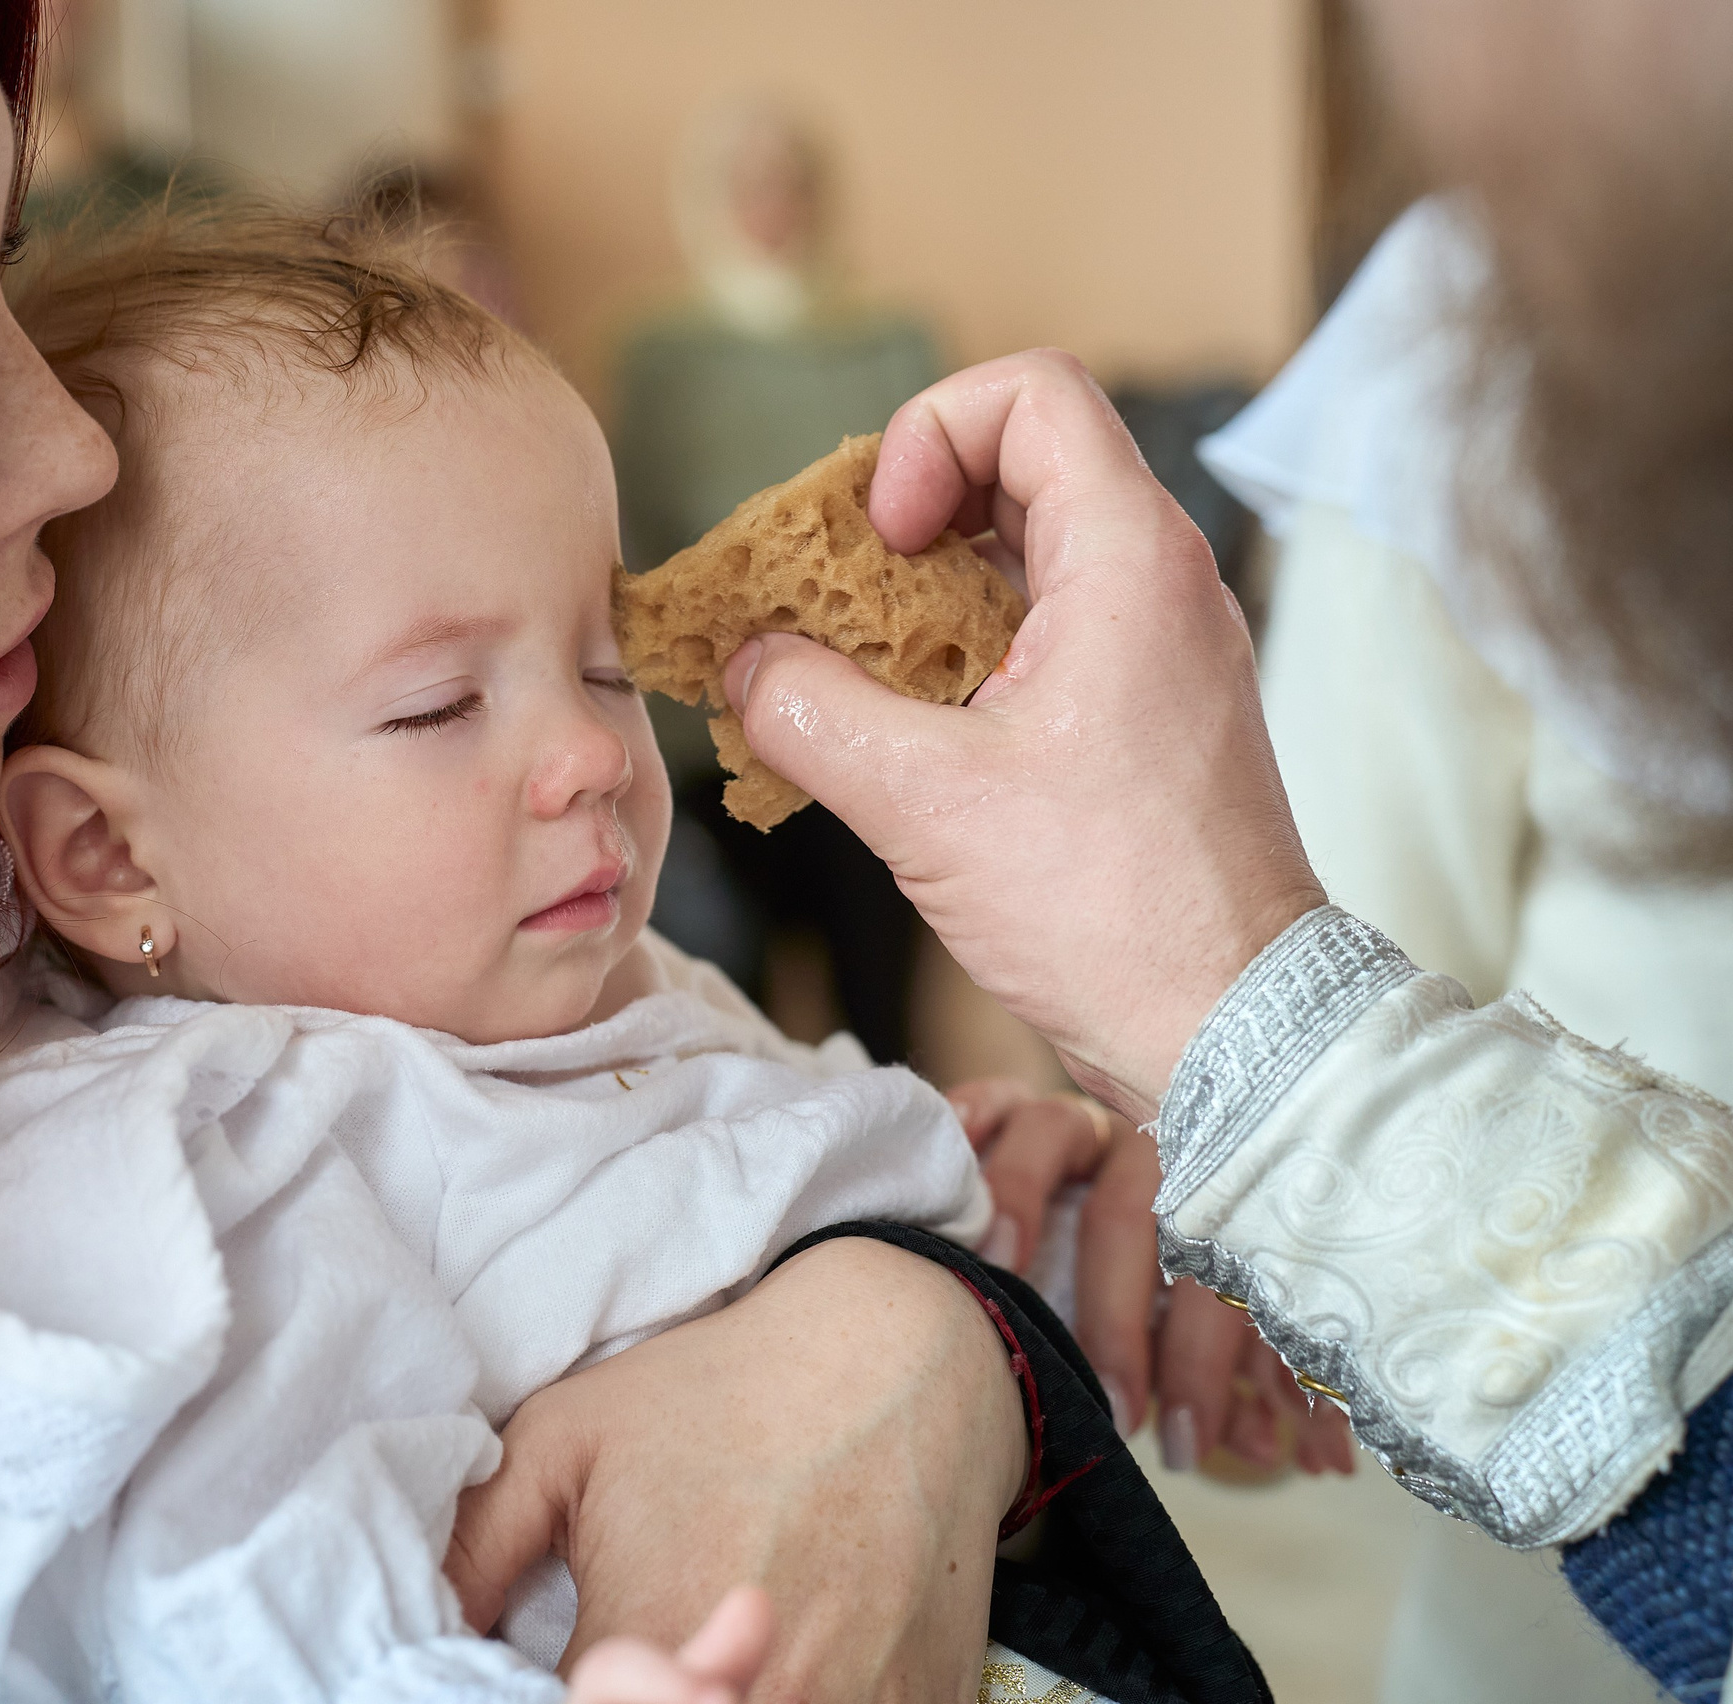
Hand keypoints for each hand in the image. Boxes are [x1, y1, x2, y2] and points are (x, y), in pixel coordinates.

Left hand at [447, 1237, 1020, 1703]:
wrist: (901, 1362)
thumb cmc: (718, 1392)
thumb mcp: (565, 1438)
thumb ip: (474, 1548)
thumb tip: (406, 1629)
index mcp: (650, 1638)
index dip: (575, 1696)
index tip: (579, 1660)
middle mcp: (760, 1694)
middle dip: (645, 1700)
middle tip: (647, 1645)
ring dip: (725, 1700)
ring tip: (712, 1643)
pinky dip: (817, 1699)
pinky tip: (807, 1653)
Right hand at [722, 350, 1326, 1117]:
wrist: (1233, 1030)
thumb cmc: (1112, 912)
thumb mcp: (924, 802)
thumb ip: (812, 712)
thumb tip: (749, 667)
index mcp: (1130, 562)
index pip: (1031, 393)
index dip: (930, 435)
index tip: (881, 540)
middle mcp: (1161, 584)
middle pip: (1022, 464)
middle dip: (907, 516)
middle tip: (838, 599)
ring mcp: (1162, 650)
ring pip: (1029, 555)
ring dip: (925, 594)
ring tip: (854, 673)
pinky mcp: (1150, 714)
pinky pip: (1046, 633)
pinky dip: (963, 653)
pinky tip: (902, 734)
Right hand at [950, 1078, 1353, 1475]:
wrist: (1109, 1168)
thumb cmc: (1171, 1268)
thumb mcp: (1214, 1324)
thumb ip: (1248, 1379)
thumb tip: (1303, 1458)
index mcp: (1210, 1196)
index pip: (1212, 1274)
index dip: (1205, 1364)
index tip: (1187, 1443)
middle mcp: (1144, 1147)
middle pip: (1131, 1214)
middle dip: (1119, 1318)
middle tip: (1110, 1406)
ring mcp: (1074, 1121)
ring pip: (1050, 1141)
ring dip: (1020, 1200)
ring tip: (997, 1265)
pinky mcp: (1007, 1104)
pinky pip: (987, 1097)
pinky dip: (968, 1114)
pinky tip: (956, 1141)